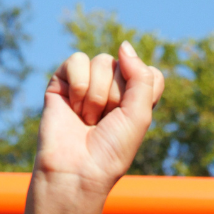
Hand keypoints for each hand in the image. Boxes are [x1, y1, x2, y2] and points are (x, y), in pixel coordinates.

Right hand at [36, 42, 164, 199]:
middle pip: (123, 65)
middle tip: (105, 122)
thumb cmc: (111, 151)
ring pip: (101, 62)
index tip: (130, 117)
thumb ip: (142, 78)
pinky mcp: (63, 81)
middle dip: (116, 96)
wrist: (77, 168)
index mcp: (135, 100)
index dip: (141, 91)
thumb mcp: (139, 116)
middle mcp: (112, 89)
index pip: (150, 73)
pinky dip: (78, 86)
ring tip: (88, 119)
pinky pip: (77, 61)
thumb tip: (123, 45)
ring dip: (96, 96)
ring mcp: (87, 83)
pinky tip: (73, 108)